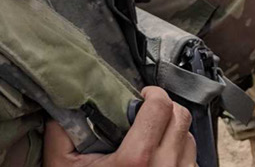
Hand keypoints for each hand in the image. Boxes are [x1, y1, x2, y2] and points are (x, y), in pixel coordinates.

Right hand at [43, 87, 195, 166]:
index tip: (143, 96)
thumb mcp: (62, 166)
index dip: (152, 95)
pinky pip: (191, 161)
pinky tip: (160, 159)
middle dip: (165, 109)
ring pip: (189, 138)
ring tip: (153, 137)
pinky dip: (179, 153)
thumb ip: (62, 132)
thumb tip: (67, 104)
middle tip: (148, 112)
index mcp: (135, 161)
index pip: (160, 107)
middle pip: (180, 117)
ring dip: (173, 131)